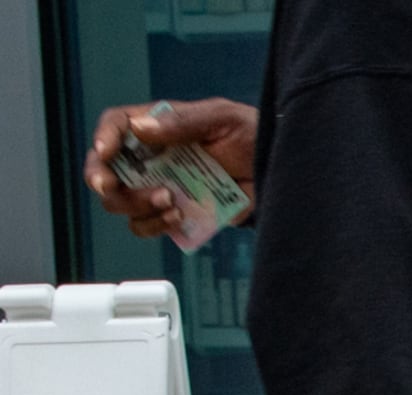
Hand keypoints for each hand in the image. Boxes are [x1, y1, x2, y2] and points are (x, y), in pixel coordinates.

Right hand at [85, 98, 257, 239]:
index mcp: (155, 127)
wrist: (274, 169)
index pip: (115, 126)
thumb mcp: (222, 118)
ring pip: (121, 203)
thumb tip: (140, 128)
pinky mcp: (173, 211)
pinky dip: (155, 225)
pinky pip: (147, 225)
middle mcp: (149, 157)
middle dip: (107, 183)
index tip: (105, 153)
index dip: (103, 138)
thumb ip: (183, 121)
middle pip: (104, 171)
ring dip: (138, 206)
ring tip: (171, 202)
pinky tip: (179, 216)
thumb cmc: (248, 134)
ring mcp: (158, 186)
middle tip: (124, 188)